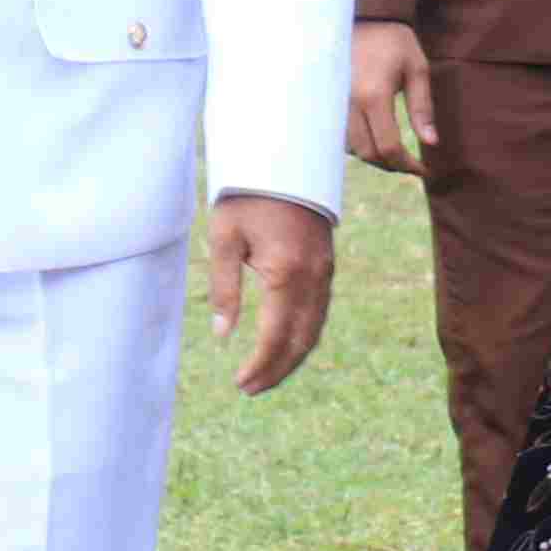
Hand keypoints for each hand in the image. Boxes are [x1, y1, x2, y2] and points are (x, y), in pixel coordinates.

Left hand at [202, 191, 335, 395]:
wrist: (284, 160)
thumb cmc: (247, 196)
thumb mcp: (224, 238)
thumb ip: (225, 288)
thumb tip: (223, 334)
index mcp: (285, 272)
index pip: (275, 335)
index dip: (260, 365)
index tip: (241, 383)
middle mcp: (313, 277)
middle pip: (300, 341)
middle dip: (277, 370)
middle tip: (251, 390)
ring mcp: (325, 272)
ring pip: (315, 329)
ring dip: (293, 358)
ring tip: (267, 377)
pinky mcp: (327, 266)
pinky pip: (320, 312)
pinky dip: (304, 337)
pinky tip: (286, 347)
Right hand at [345, 20, 443, 174]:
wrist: (362, 17)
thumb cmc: (394, 41)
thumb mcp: (417, 69)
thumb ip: (423, 108)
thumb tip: (431, 143)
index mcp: (373, 97)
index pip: (389, 147)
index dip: (408, 165)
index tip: (424, 169)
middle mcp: (348, 104)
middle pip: (369, 154)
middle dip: (392, 165)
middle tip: (412, 165)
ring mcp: (335, 104)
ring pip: (352, 149)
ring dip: (375, 156)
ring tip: (396, 153)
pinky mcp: (329, 102)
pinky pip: (341, 137)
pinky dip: (360, 145)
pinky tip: (375, 137)